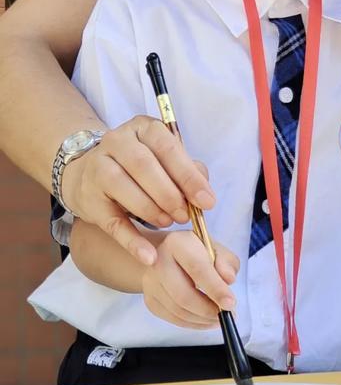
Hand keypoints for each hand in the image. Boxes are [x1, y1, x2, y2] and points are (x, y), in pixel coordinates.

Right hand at [61, 116, 215, 264]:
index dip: (188, 176)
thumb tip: (204, 192)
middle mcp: (116, 141)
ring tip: (168, 223)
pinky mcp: (89, 198)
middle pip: (144, 166)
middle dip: (170, 194)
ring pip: (124, 188)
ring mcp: (98, 167)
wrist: (89, 174)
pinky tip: (149, 256)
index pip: (168, 147)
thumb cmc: (140, 167)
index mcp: (143, 128)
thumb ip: (188, 170)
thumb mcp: (165, 160)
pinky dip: (132, 241)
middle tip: (185, 216)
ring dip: (152, 211)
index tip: (207, 201)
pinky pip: (112, 222)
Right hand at [142, 229, 239, 328]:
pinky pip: (173, 318)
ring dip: (203, 319)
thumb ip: (226, 261)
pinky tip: (206, 320)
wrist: (165, 255)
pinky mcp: (150, 300)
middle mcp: (157, 261)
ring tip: (220, 317)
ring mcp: (150, 282)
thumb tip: (228, 279)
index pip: (197, 269)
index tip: (231, 303)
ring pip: (178, 310)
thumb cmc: (194, 252)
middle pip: (183, 295)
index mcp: (177, 243)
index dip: (215, 289)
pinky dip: (193, 323)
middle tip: (228, 314)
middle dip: (208, 310)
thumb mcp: (215, 248)